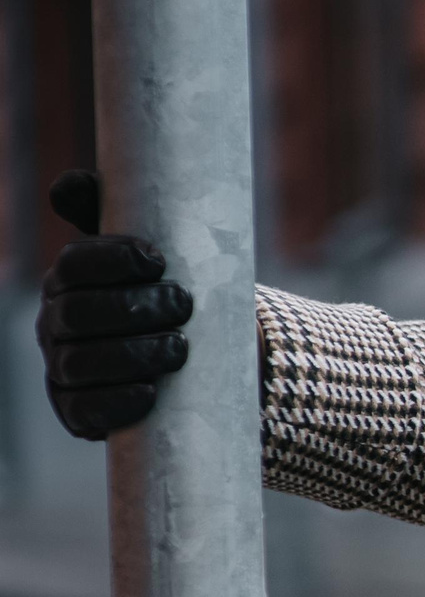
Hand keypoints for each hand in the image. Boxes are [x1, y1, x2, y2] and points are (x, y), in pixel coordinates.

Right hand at [35, 171, 193, 439]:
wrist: (197, 356)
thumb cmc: (169, 292)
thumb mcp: (156, 254)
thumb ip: (123, 214)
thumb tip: (73, 184)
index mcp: (69, 280)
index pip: (74, 264)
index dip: (112, 259)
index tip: (159, 259)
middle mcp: (56, 322)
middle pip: (78, 313)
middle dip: (133, 308)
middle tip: (185, 305)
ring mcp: (64, 368)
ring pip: (80, 363)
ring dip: (132, 355)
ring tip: (180, 349)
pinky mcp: (79, 412)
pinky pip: (85, 411)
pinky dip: (117, 403)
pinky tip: (149, 394)